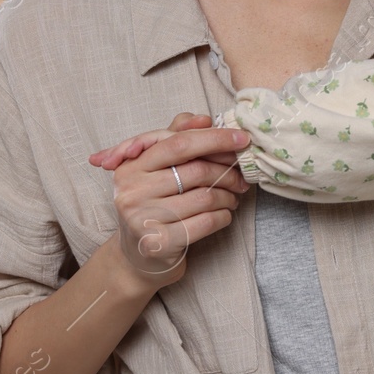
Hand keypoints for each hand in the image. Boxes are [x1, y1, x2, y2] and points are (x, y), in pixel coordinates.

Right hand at [100, 115, 250, 291]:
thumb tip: (204, 118)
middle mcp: (131, 191)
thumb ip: (178, 137)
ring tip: (233, 197)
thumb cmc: (155, 203)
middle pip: (195, 170)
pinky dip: (224, 216)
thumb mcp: (159, 167)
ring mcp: (143, 218)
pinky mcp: (159, 243)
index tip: (241, 138)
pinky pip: (206, 222)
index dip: (213, 138)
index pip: (178, 143)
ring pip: (205, 197)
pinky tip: (224, 215)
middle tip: (241, 178)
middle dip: (227, 172)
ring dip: (228, 196)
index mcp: (131, 166)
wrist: (140, 255)